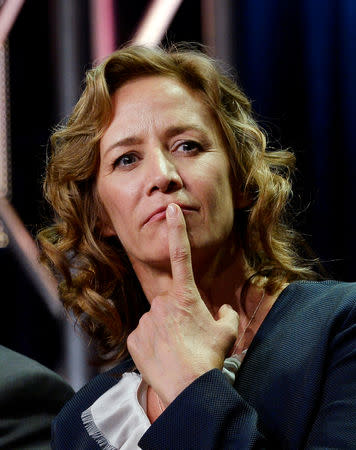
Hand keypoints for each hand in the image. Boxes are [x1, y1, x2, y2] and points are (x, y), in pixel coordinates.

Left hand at [127, 203, 237, 406]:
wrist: (188, 389)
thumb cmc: (209, 357)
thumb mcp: (227, 331)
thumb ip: (225, 313)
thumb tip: (220, 308)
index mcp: (186, 296)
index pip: (181, 255)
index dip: (177, 230)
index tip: (170, 210)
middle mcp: (162, 302)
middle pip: (171, 301)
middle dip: (179, 313)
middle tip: (189, 336)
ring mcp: (145, 320)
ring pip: (156, 318)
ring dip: (165, 328)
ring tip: (177, 349)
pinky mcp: (133, 338)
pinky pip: (144, 334)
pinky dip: (152, 342)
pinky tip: (162, 355)